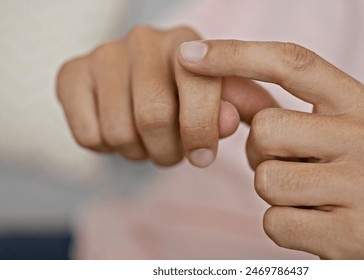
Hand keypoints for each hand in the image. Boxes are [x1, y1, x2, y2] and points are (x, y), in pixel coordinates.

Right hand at [56, 26, 275, 166]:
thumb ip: (238, 108)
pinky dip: (106, 148)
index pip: (198, 89)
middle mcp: (144, 39)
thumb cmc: (186, 95)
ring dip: (138, 152)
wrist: (137, 83)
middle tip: (171, 152)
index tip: (203, 157)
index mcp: (187, 42)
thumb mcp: (222, 99)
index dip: (202, 132)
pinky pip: (88, 135)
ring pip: (120, 132)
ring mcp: (104, 54)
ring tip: (145, 141)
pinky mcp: (71, 74)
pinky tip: (117, 130)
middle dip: (168, 151)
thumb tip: (228, 121)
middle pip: (153, 117)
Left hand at [178, 40, 363, 258]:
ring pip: (266, 179)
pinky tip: (312, 226)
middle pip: (266, 130)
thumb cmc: (334, 179)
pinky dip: (280, 227)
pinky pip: (274, 223)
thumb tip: (210, 79)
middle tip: (292, 168)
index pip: (292, 64)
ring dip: (272, 193)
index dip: (235, 55)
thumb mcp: (312, 135)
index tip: (188, 56)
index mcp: (361, 105)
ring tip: (305, 197)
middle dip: (260, 154)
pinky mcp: (353, 234)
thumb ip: (264, 107)